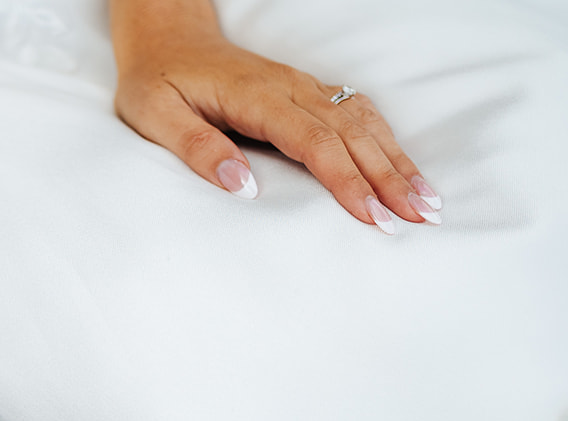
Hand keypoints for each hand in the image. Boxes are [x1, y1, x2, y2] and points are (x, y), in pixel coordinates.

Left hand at [113, 23, 442, 232]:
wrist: (167, 39)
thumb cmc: (157, 82)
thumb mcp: (156, 117)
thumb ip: (197, 149)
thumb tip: (241, 186)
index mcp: (256, 96)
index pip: (314, 141)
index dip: (347, 180)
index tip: (372, 216)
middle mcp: (289, 88)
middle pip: (352, 134)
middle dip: (389, 177)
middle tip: (420, 218)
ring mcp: (303, 87)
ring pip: (363, 122)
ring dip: (397, 162)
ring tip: (427, 201)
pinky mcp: (306, 92)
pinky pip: (357, 114)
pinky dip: (385, 142)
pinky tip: (404, 169)